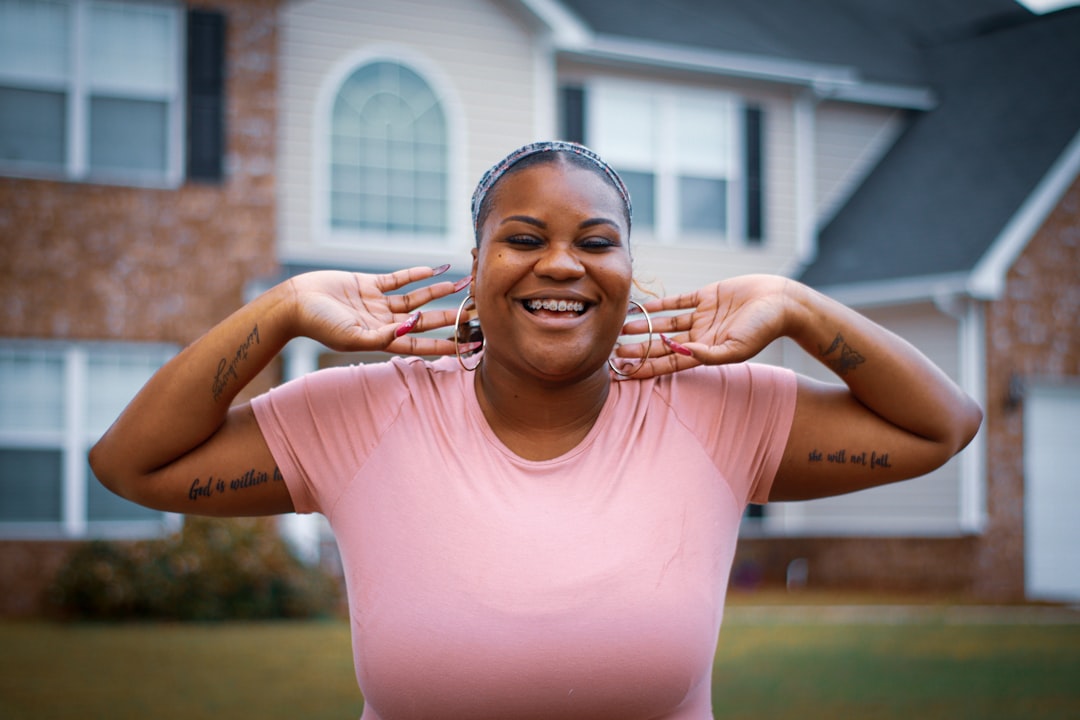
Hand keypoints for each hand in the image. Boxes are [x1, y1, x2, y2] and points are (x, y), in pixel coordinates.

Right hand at [287, 266, 466, 354]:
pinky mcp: (369, 284)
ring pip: (416, 298)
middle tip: (476, 312)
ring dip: (439, 292)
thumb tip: (411, 327)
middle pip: (426, 321)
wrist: (295, 303)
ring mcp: (378, 303)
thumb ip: (382, 335)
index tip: (470, 345)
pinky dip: (415, 274)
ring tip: (463, 285)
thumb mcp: (351, 337)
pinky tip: (435, 269)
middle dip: (451, 317)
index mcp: (383, 340)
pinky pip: (398, 279)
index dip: (447, 345)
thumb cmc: (319, 325)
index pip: (423, 345)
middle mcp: (385, 323)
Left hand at [614, 274, 793, 378]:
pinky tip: (642, 306)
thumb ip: (709, 355)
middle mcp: (700, 336)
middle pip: (662, 345)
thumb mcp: (736, 348)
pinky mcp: (706, 296)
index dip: (646, 368)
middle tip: (613, 351)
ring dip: (644, 326)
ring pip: (666, 324)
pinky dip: (660, 304)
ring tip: (621, 329)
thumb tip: (682, 353)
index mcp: (705, 353)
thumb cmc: (764, 329)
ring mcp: (702, 316)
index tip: (624, 372)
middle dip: (639, 349)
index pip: (668, 364)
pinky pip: (678, 301)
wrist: (782, 301)